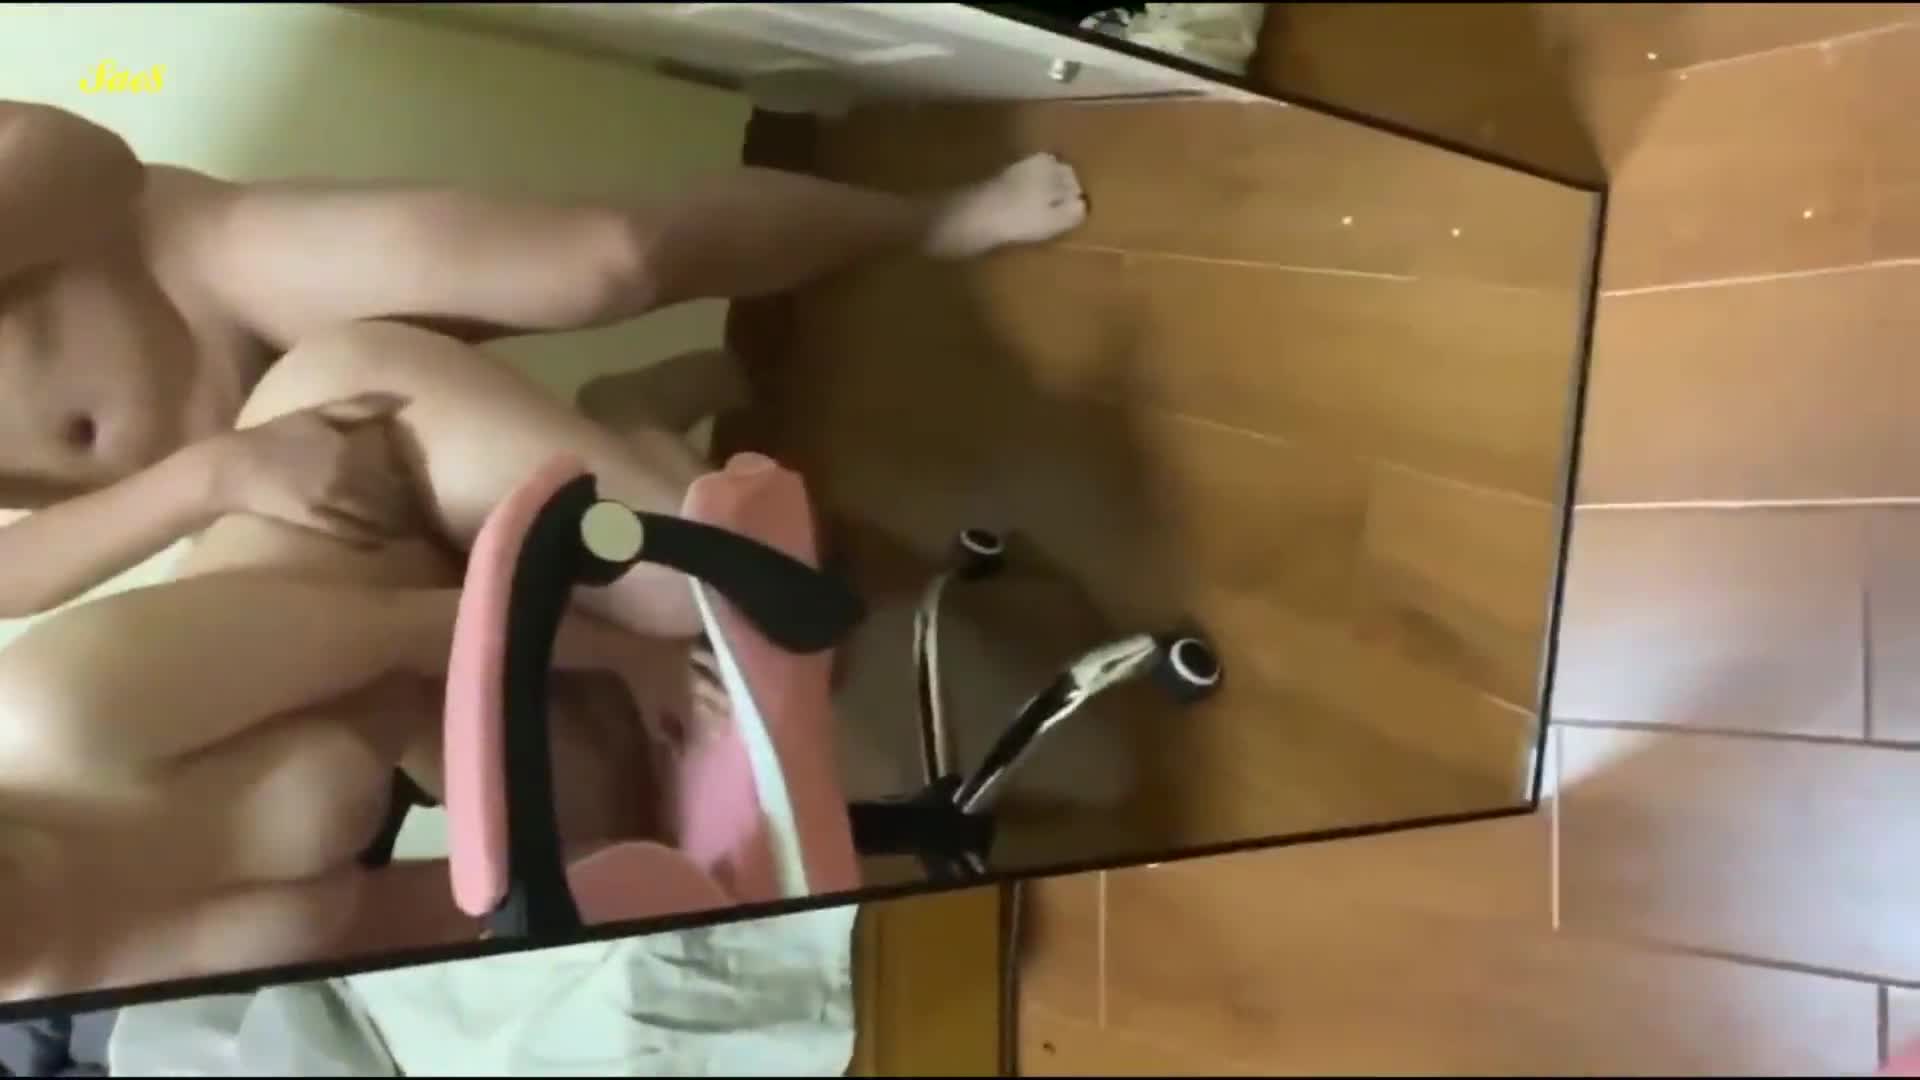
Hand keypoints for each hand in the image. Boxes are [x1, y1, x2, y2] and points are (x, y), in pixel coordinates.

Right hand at [207, 393, 416, 545]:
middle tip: (430, 514)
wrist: (232, 468)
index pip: (395, 469)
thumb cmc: (277, 435)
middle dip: (412, 508)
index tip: (433, 484)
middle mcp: (342, 477)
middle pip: (391, 499)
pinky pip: (353, 535)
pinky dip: (372, 540)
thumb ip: (359, 407)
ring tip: (414, 531)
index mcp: (346, 449)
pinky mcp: (315, 522)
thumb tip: (402, 399)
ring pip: (376, 520)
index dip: (416, 480)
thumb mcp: (317, 413)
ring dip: (398, 528)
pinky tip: (384, 541)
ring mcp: (328, 502)